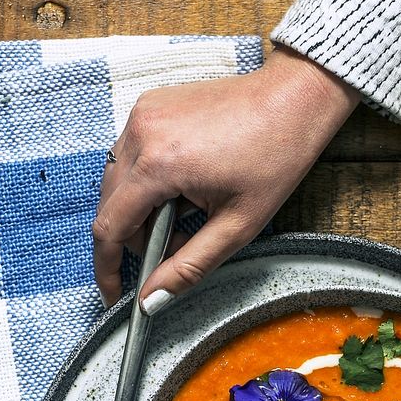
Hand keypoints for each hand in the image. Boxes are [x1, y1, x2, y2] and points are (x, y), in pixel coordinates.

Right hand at [93, 46, 358, 309]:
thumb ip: (188, 267)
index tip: (113, 292)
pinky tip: (179, 190)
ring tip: (181, 219)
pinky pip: (129, 156)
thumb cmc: (274, 156)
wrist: (293, 100)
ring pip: (116, 182)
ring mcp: (142, 114)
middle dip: (132, 239)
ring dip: (139, 211)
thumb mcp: (236, 227)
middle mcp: (141, 133)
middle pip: (109, 206)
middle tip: (168, 251)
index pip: (109, 228)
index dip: (107, 268)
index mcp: (159, 164)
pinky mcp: (150, 106)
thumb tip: (151, 300)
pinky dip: (144, 183)